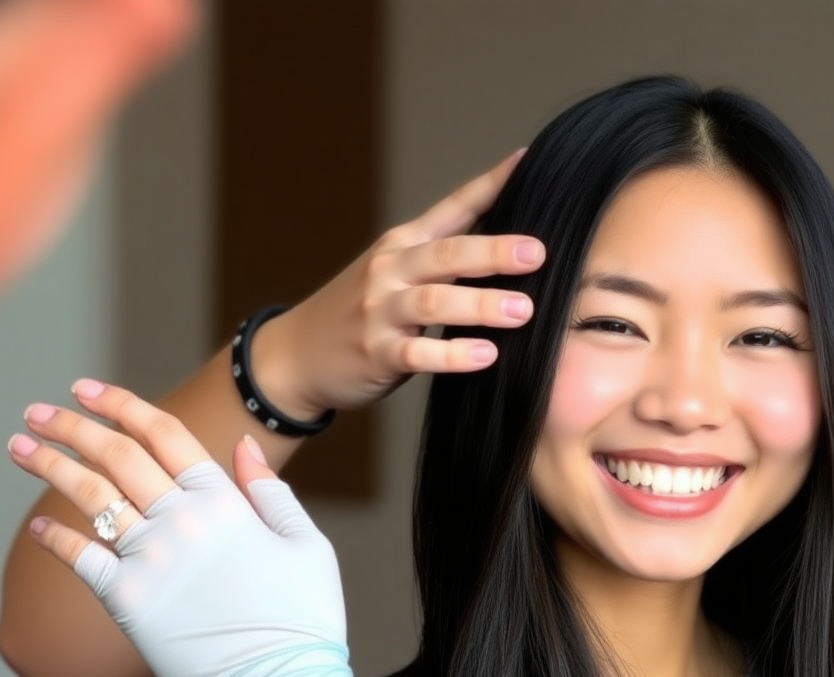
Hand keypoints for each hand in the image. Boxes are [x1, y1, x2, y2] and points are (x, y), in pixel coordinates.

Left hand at [7, 380, 380, 676]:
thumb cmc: (304, 619)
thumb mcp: (307, 544)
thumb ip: (271, 492)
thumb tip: (243, 447)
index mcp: (226, 502)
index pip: (164, 435)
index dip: (124, 405)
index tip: (90, 389)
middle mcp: (181, 522)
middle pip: (117, 456)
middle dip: (74, 426)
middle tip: (40, 410)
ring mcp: (150, 561)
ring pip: (90, 496)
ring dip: (51, 464)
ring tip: (20, 445)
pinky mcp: (128, 602)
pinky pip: (80, 559)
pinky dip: (56, 538)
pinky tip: (37, 523)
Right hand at [256, 150, 546, 418]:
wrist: (295, 356)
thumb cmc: (358, 315)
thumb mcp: (392, 275)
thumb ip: (440, 261)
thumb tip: (506, 248)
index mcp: (402, 245)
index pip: (453, 208)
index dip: (490, 185)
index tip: (528, 163)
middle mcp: (390, 270)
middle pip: (447, 253)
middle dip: (494, 251)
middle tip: (538, 253)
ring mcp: (379, 311)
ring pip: (435, 301)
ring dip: (482, 304)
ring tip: (524, 310)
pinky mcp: (375, 353)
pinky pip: (417, 353)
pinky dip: (453, 355)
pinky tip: (485, 356)